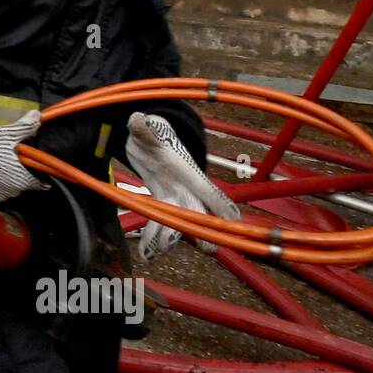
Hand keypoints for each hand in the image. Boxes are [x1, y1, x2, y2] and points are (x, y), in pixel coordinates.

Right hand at [0, 110, 47, 201]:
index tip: (39, 172)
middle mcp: (12, 191)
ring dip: (7, 179)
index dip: (41, 177)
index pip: (40, 184)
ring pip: (9, 188)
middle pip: (23, 185)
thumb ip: (26, 126)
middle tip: (14, 161)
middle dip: (21, 174)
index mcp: (23, 179)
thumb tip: (37, 116)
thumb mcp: (9, 134)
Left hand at [125, 113, 238, 260]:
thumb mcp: (144, 128)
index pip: (206, 187)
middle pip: (196, 210)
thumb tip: (136, 119)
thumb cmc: (150, 131)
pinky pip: (160, 220)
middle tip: (208, 247)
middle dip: (202, 228)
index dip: (221, 204)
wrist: (145, 136)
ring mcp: (173, 193)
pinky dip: (153, 237)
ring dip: (170, 237)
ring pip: (178, 220)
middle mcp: (183, 184)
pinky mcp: (160, 198)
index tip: (235, 222)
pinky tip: (147, 253)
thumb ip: (141, 128)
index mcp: (185, 168)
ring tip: (155, 252)